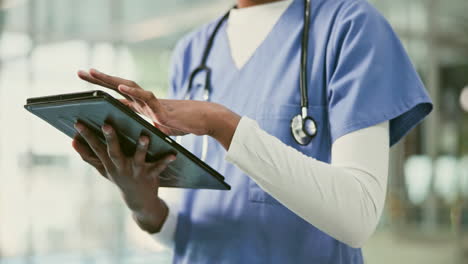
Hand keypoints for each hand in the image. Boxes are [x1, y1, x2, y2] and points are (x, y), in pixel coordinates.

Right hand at [72, 122, 175, 232]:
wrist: (139, 202)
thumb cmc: (120, 179)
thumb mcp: (103, 169)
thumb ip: (88, 156)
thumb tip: (72, 142)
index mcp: (109, 164)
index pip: (95, 147)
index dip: (86, 136)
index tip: (78, 122)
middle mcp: (120, 167)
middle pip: (114, 152)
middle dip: (110, 139)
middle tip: (106, 125)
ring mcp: (136, 172)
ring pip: (138, 159)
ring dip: (141, 148)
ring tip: (144, 136)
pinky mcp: (150, 175)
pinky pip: (159, 167)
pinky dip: (166, 161)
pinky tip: (173, 154)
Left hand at [77, 68, 240, 149]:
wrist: (206, 120)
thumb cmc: (186, 123)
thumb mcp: (162, 128)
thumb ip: (150, 127)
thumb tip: (142, 132)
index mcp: (143, 107)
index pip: (119, 96)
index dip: (103, 90)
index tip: (87, 86)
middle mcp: (145, 102)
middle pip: (119, 86)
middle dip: (99, 80)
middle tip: (80, 72)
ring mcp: (153, 103)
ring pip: (129, 86)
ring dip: (110, 80)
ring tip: (92, 73)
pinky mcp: (162, 107)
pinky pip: (145, 97)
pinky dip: (132, 91)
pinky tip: (119, 86)